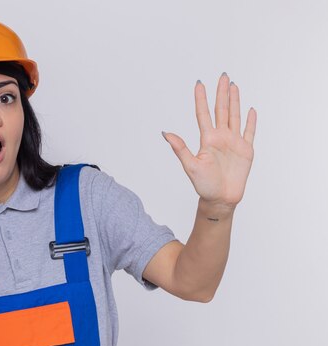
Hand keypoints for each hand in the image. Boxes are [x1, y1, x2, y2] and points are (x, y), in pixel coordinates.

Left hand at [162, 73, 256, 210]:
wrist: (220, 199)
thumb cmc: (204, 185)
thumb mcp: (190, 166)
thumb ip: (180, 148)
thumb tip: (165, 133)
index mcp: (207, 139)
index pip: (203, 114)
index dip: (201, 98)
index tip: (199, 83)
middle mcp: (220, 138)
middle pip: (221, 110)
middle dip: (222, 93)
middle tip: (223, 75)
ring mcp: (234, 143)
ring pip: (235, 116)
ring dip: (235, 101)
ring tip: (234, 85)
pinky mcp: (246, 151)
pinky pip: (249, 132)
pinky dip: (251, 121)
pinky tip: (250, 110)